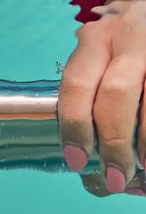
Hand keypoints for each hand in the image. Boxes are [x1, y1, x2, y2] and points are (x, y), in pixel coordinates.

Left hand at [58, 0, 145, 192]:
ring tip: (142, 166)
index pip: (77, 82)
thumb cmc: (126, 46)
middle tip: (114, 176)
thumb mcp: (105, 54)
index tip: (76, 159)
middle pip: (115, 94)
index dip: (74, 125)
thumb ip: (95, 89)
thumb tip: (92, 154)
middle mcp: (126, 37)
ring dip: (145, 143)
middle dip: (113, 142)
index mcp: (95, 38)